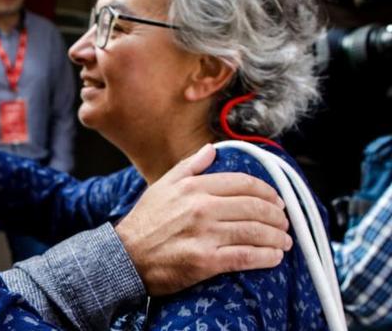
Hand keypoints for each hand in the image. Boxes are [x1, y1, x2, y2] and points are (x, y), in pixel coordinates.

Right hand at [115, 144, 292, 295]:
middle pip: (255, 207)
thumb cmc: (145, 222)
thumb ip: (189, 166)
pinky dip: (266, 257)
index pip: (243, 183)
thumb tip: (211, 149)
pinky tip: (273, 257)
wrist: (126, 256)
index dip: (267, 191)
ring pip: (255, 231)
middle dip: (277, 216)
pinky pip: (246, 256)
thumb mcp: (162, 186)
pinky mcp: (206, 260)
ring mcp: (205, 234)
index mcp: (194, 187)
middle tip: (284, 222)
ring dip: (277, 237)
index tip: (276, 200)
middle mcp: (202, 208)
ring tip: (283, 241)